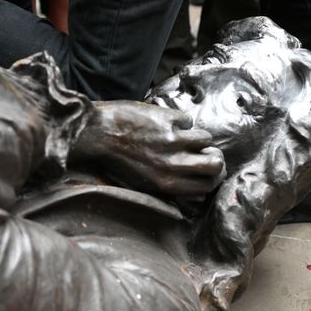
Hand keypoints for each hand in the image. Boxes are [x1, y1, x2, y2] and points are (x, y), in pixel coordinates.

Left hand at [71, 101, 224, 196]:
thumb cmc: (116, 160)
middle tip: (206, 150)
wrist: (96, 133)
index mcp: (166, 184)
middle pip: (215, 163)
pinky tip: (165, 121)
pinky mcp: (166, 119)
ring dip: (198, 136)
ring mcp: (171, 140)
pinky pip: (187, 119)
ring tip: (182, 134)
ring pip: (205, 138)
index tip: (211, 168)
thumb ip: (169, 187)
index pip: (207, 186)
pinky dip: (180, 120)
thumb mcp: (142, 183)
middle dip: (215, 156)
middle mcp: (172, 164)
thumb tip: (197, 191)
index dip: (214, 176)